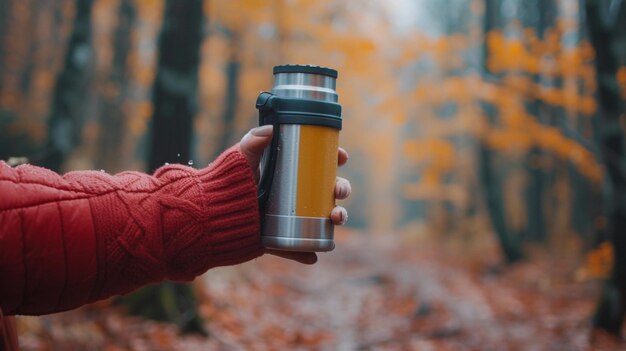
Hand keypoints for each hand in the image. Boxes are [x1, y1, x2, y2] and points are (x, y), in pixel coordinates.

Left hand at [239, 125, 351, 264]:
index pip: (318, 164)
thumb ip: (253, 141)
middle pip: (328, 191)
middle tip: (339, 191)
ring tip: (335, 218)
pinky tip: (314, 255)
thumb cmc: (225, 183)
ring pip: (322, 219)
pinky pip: (298, 248)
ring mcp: (288, 218)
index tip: (341, 157)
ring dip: (337, 218)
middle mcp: (293, 196)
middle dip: (341, 189)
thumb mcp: (241, 159)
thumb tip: (271, 128)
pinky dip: (308, 253)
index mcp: (288, 174)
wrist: (209, 217)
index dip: (334, 160)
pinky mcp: (279, 239)